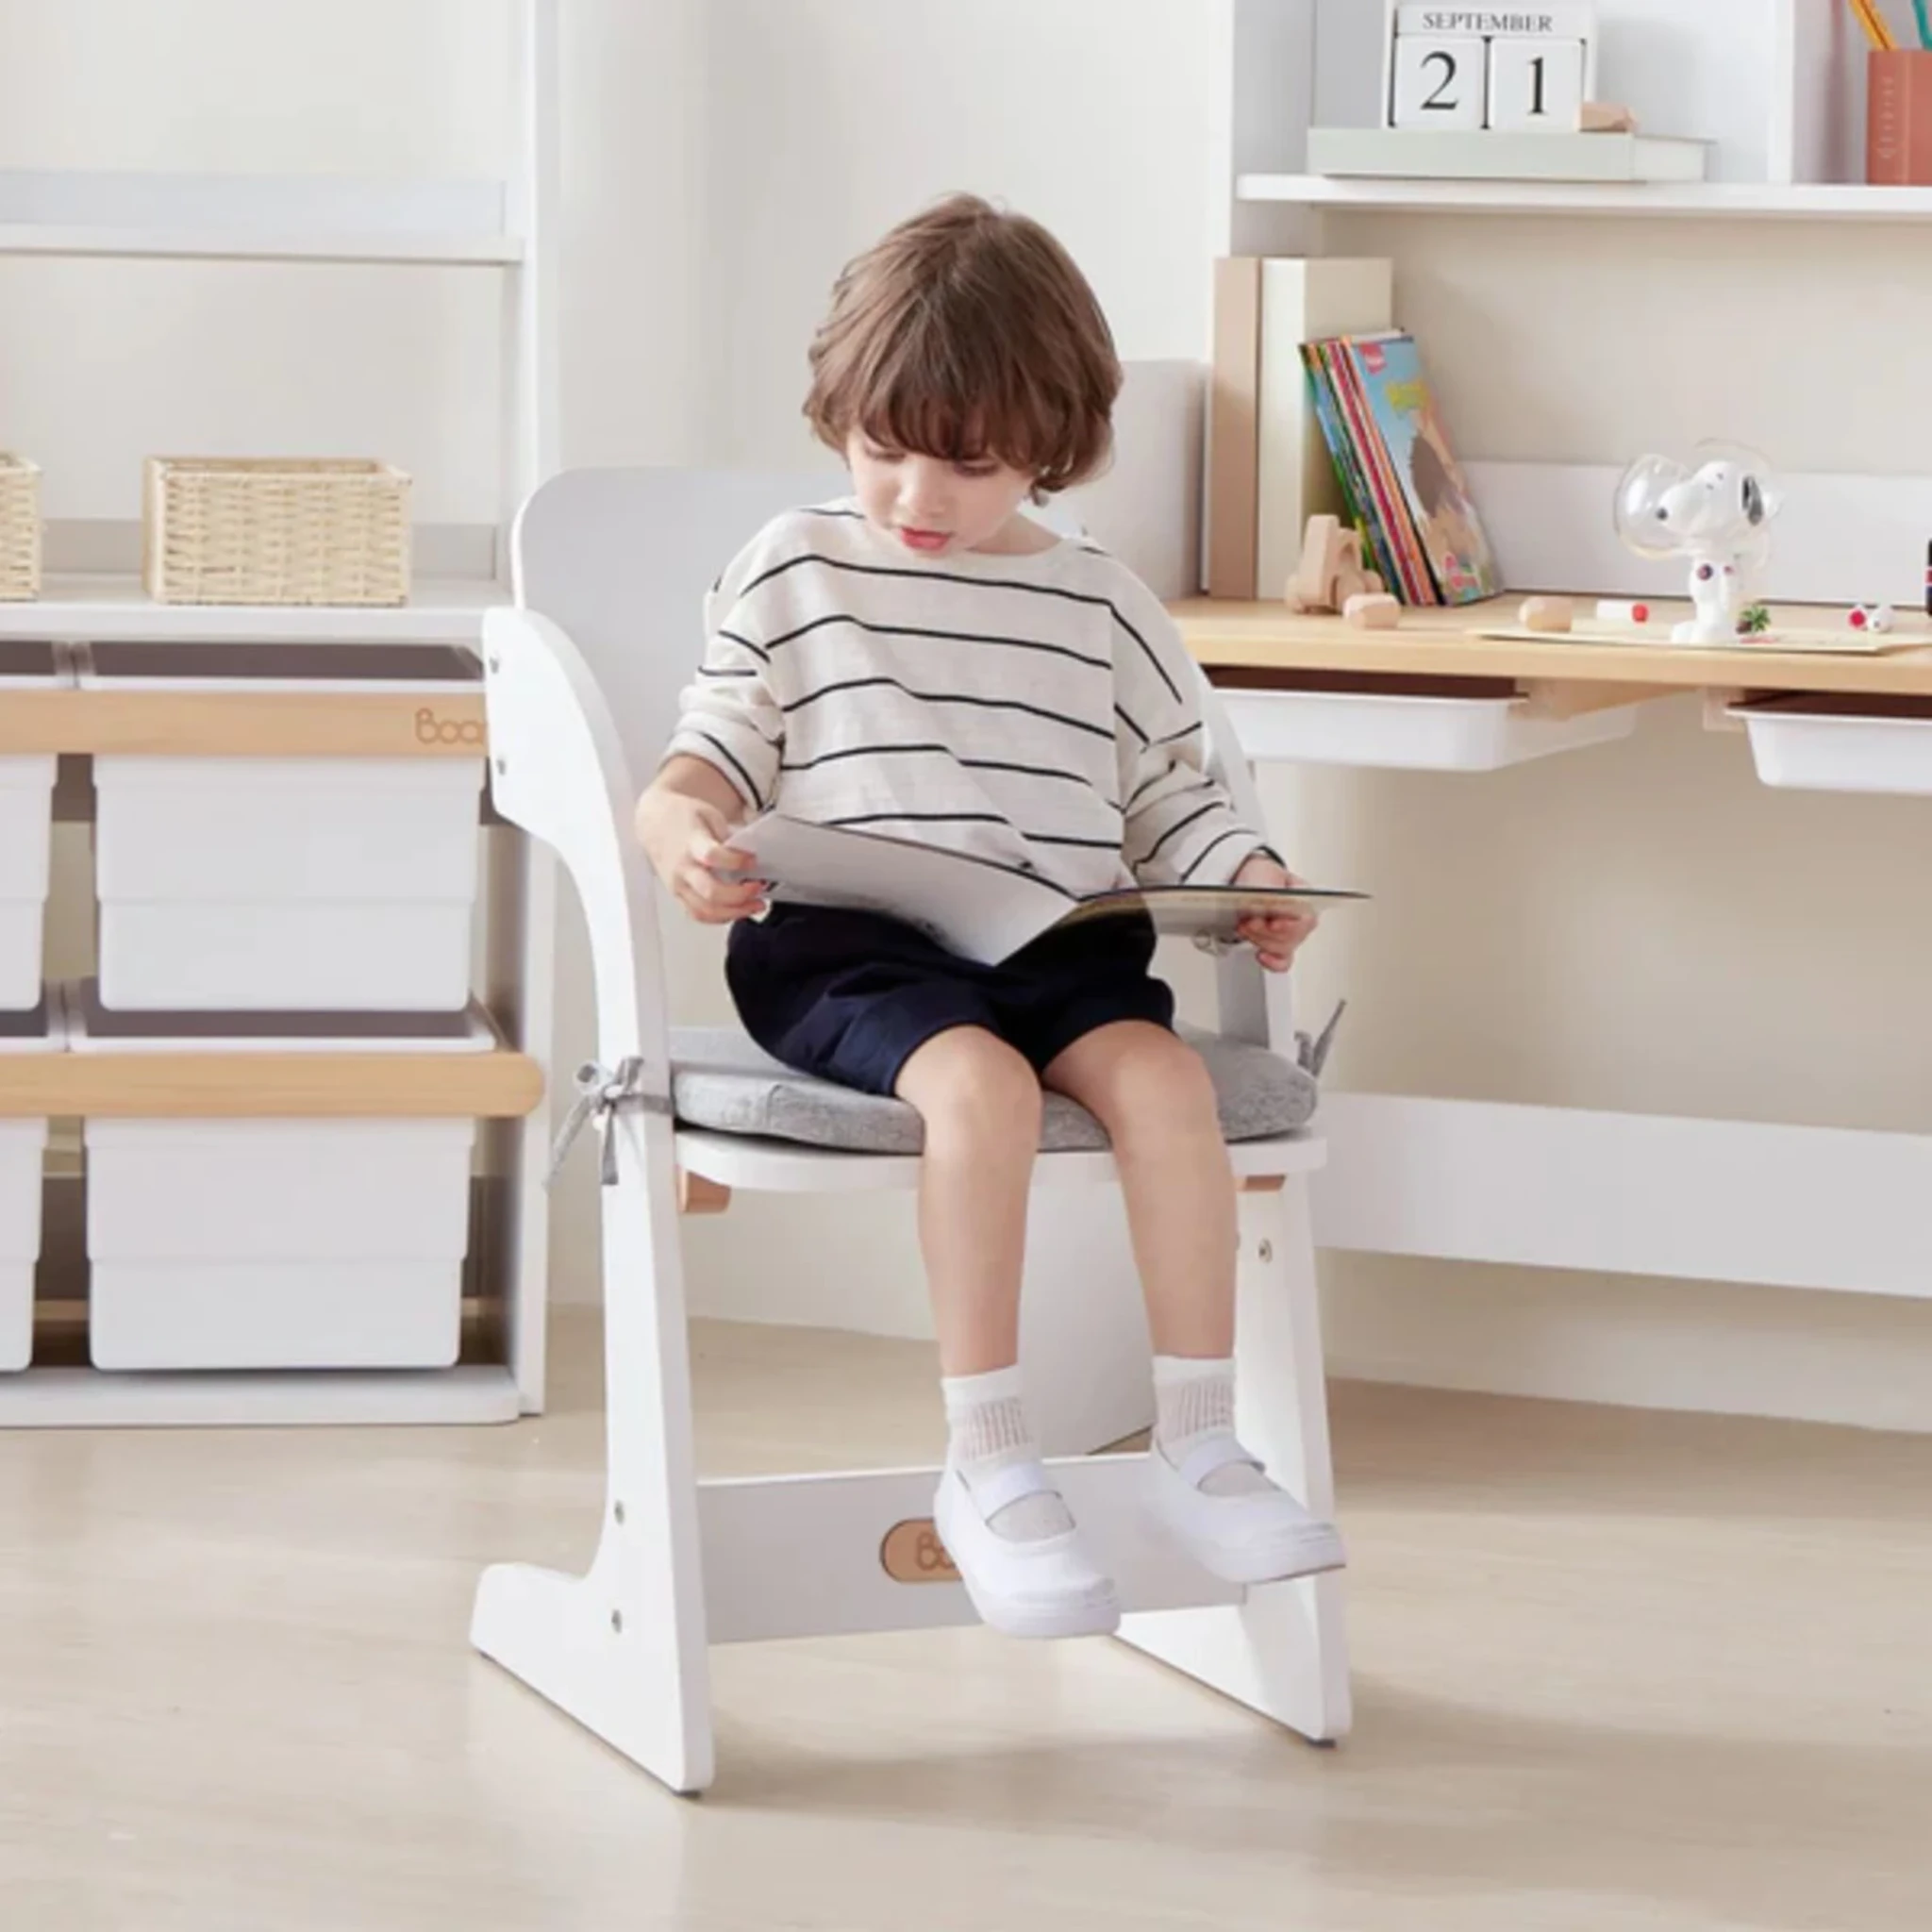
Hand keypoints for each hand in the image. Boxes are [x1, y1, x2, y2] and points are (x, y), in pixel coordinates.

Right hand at [634, 787, 767, 924]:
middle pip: (710, 892)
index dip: (736, 861)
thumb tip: (748, 856)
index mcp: (690, 843)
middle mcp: (682, 868)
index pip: (712, 856)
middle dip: (740, 895)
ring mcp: (678, 885)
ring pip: (706, 911)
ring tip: (756, 904)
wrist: (655, 822)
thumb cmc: (684, 818)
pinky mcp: (678, 895)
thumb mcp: (709, 814)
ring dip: (735, 912)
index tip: (752, 860)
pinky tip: (738, 910)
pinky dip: (722, 917)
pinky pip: (699, 915)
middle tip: (758, 886)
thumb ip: (728, 835)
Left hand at [1231, 853, 1316, 972]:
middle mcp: (1304, 919)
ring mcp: (1293, 936)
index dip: (1289, 924)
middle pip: (1293, 937)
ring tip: (1245, 927)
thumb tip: (1269, 910)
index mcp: (1306, 898)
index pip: (1306, 917)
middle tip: (1250, 922)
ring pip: (1283, 949)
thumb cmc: (1260, 877)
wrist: (1249, 882)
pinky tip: (1261, 956)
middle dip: (1266, 931)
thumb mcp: (1263, 876)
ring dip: (1260, 940)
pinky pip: (1283, 963)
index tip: (1272, 923)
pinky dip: (1272, 962)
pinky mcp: (1280, 948)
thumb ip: (1268, 893)